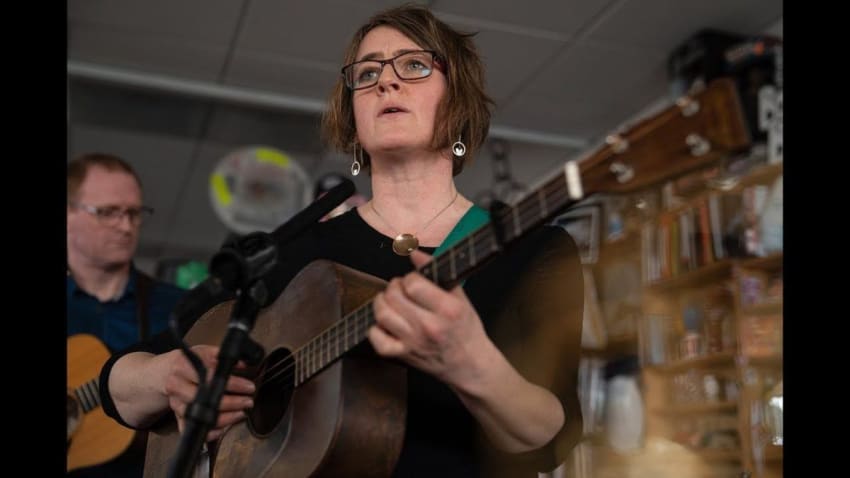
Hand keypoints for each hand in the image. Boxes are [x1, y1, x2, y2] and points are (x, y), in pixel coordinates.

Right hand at [161, 345, 255, 441]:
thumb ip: (222, 357)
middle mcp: (177, 386)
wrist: (165, 373)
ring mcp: (176, 404)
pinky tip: (222, 430)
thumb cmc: (189, 363)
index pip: (211, 377)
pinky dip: (207, 433)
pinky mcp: (177, 417)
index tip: (249, 387)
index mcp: (183, 367)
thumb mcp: (204, 352)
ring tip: (241, 413)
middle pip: (204, 399)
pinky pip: (191, 430)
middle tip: (248, 402)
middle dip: (230, 402)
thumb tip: (244, 363)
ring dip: (224, 418)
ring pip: (199, 416)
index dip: (233, 383)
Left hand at [369, 250, 491, 385]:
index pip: (413, 284)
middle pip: (394, 296)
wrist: (469, 364)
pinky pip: (376, 339)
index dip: (409, 278)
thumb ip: (436, 273)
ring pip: (383, 314)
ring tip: (390, 301)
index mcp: (447, 309)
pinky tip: (386, 323)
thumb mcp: (460, 297)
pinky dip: (375, 328)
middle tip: (401, 288)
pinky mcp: (403, 355)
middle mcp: (429, 326)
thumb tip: (414, 253)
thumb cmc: (466, 330)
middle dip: (395, 287)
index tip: (414, 281)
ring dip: (382, 302)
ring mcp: (414, 342)